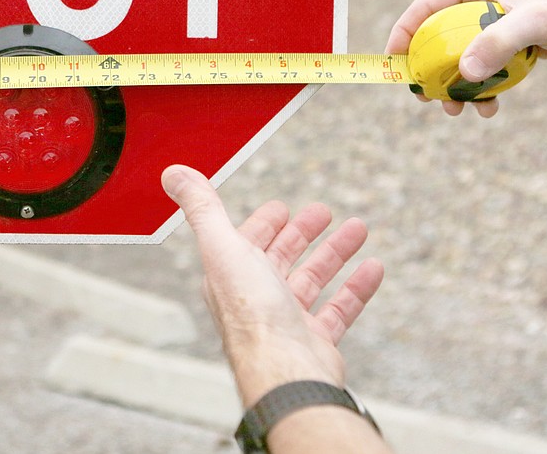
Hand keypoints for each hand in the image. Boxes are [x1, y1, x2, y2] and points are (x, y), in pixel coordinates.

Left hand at [161, 165, 382, 407]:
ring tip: (358, 228)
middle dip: (302, 232)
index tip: (281, 207)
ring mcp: (287, 321)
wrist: (284, 372)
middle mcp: (256, 298)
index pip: (246, 242)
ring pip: (313, 279)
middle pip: (281, 258)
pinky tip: (373, 267)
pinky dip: (356, 287)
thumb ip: (202, 207)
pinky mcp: (315, 341)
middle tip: (323, 211)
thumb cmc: (251, 313)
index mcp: (231, 275)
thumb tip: (173, 173)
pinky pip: (340, 308)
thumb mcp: (223, 245)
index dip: (262, 223)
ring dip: (335, 252)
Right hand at [385, 0, 546, 116]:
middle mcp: (480, 0)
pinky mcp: (507, 42)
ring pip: (459, 56)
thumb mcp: (534, 22)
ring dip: (455, 85)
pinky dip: (481, 88)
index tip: (394, 59)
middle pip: (438, 35)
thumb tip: (465, 72)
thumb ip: (498, 43)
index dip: (405, 30)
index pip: (428, 4)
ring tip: (457, 109)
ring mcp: (492, 23)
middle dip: (429, 68)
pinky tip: (489, 105)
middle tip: (424, 95)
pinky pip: (482, 67)